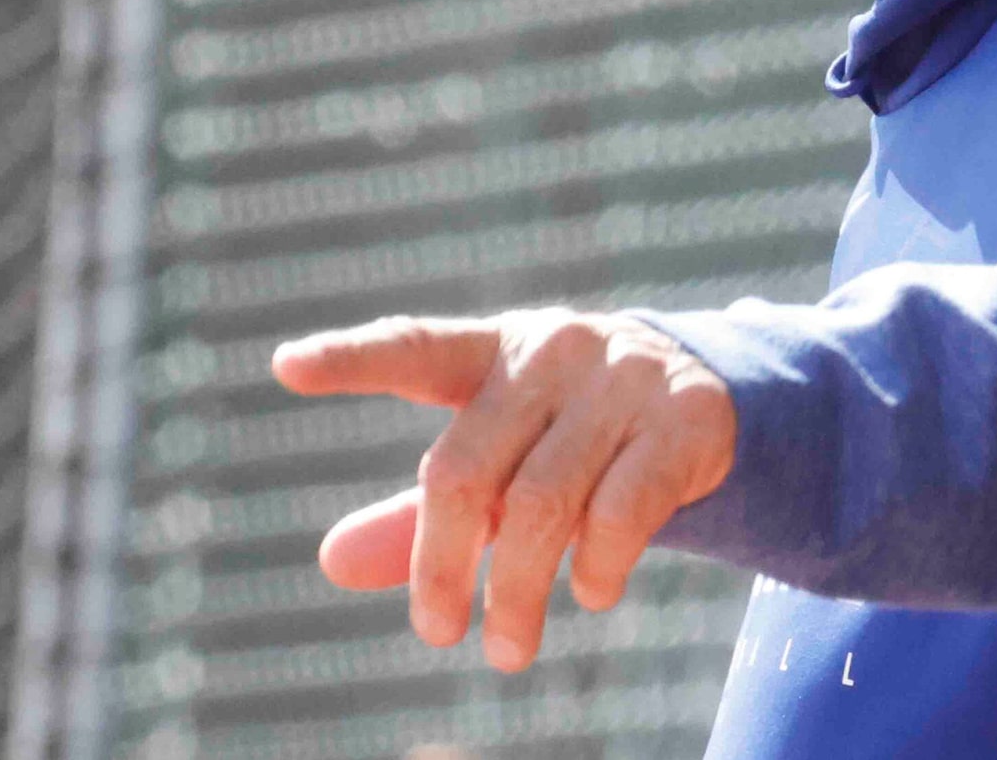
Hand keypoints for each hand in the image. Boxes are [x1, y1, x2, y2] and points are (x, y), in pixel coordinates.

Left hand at [271, 309, 735, 669]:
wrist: (710, 399)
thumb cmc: (573, 436)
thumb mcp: (501, 463)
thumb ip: (419, 511)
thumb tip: (329, 562)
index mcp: (496, 351)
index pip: (417, 346)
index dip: (353, 358)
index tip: (287, 366)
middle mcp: (556, 350)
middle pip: (467, 469)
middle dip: (441, 567)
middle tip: (438, 635)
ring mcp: (626, 379)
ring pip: (543, 503)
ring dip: (517, 592)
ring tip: (510, 649)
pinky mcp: (687, 418)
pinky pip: (622, 512)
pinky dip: (596, 569)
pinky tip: (591, 595)